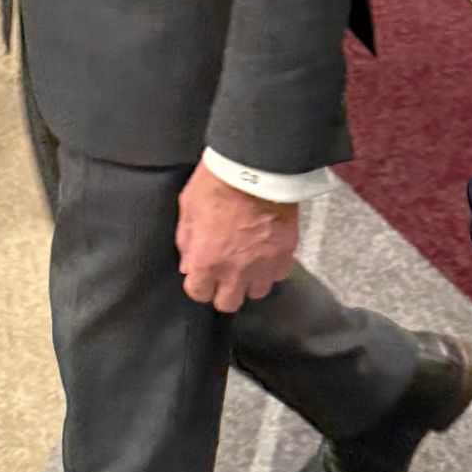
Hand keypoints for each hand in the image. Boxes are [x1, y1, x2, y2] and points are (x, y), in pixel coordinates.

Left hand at [176, 163, 297, 312]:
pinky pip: (277, 274)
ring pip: (256, 292)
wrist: (257, 167)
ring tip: (247, 262)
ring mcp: (263, 265)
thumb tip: (188, 264)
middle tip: (224, 271)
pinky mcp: (285, 254)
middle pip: (228, 303)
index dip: (198, 282)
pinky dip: (271, 267)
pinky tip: (265, 252)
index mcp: (206, 261)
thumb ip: (187, 241)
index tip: (201, 272)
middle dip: (223, 289)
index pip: (199, 294)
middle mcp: (235, 271)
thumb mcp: (188, 207)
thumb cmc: (217, 183)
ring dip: (250, 281)